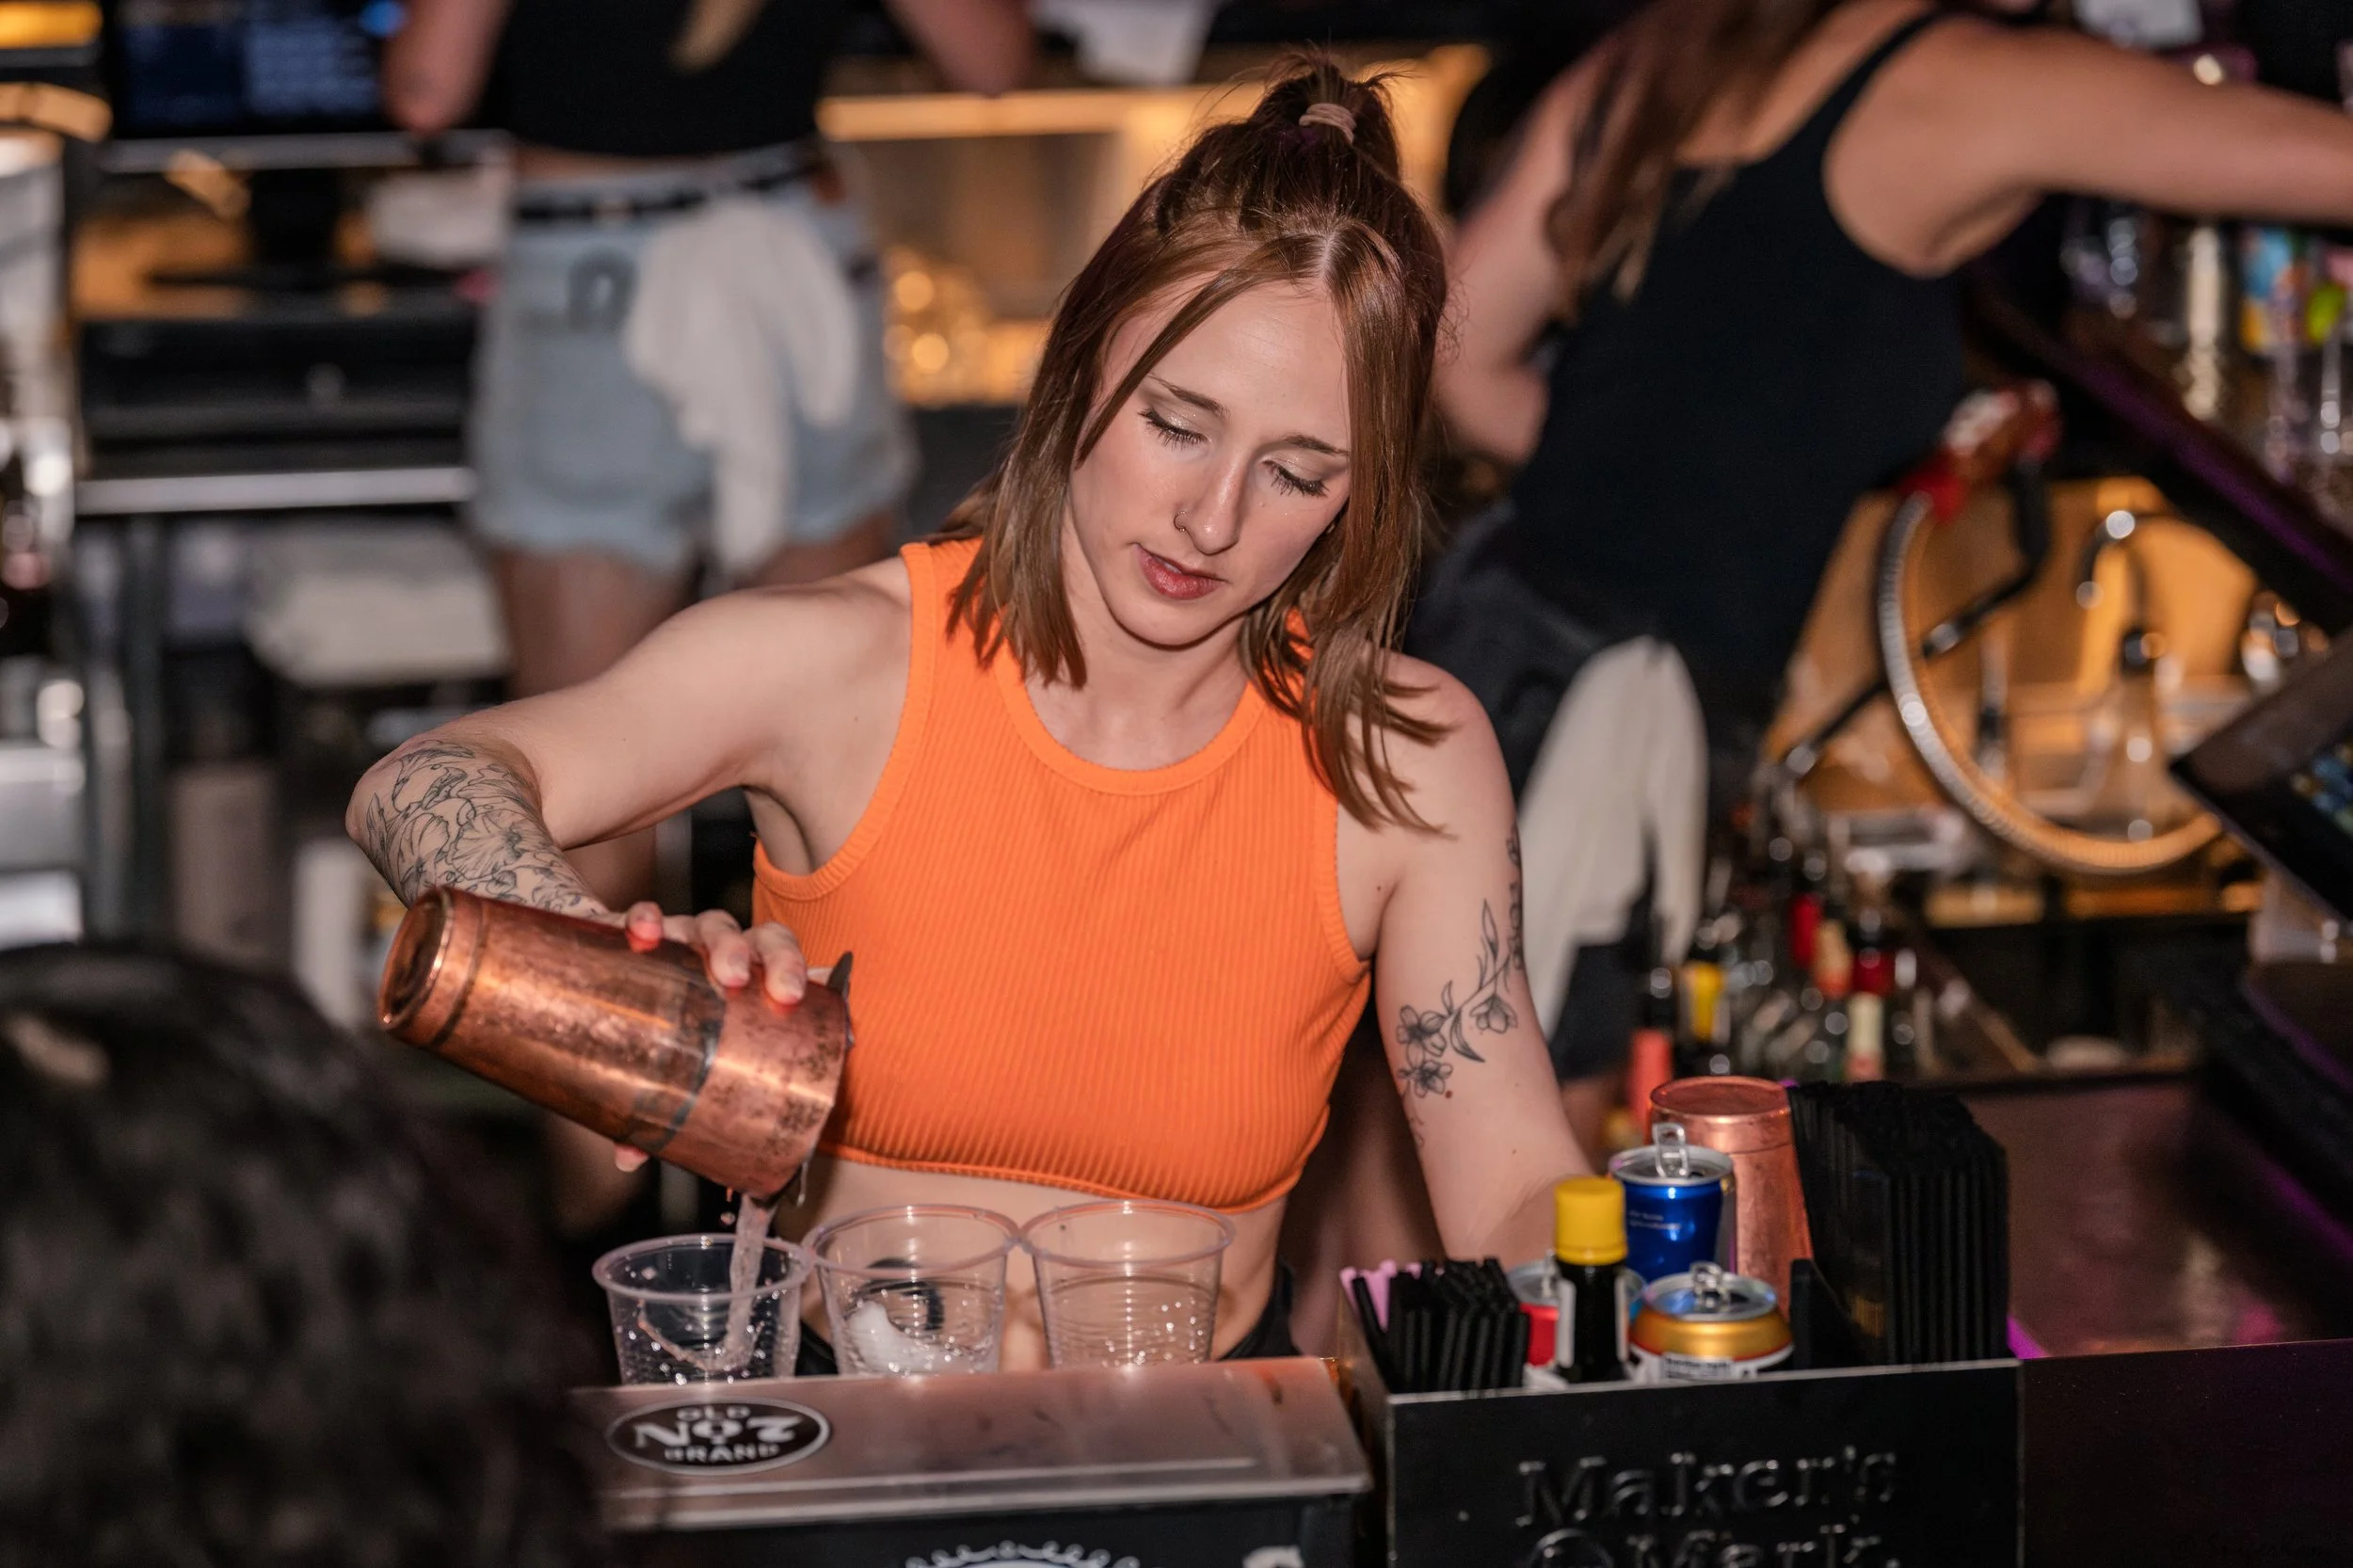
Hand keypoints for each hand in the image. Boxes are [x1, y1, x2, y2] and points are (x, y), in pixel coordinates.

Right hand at [603, 902, 811, 1173]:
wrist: (606, 985)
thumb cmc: (664, 1030)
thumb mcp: (683, 1067)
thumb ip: (675, 1108)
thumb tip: (656, 1165)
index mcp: (752, 979)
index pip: (785, 961)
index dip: (794, 972)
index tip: (793, 998)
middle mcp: (724, 953)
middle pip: (759, 939)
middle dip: (763, 959)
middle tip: (745, 985)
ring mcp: (684, 937)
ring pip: (712, 924)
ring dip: (717, 942)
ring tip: (715, 971)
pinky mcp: (633, 930)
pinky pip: (643, 915)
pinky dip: (645, 918)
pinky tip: (642, 932)